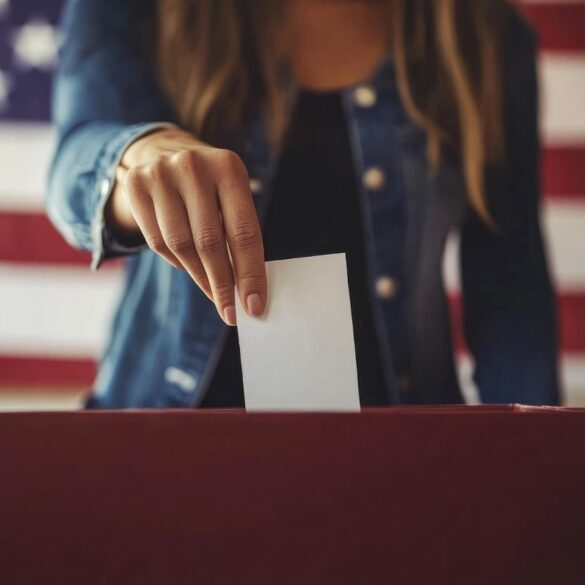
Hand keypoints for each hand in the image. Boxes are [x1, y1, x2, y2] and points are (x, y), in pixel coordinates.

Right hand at [106, 127, 265, 325]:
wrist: (162, 151)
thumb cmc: (209, 187)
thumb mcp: (231, 196)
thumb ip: (239, 234)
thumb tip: (247, 290)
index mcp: (229, 168)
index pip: (244, 231)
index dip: (250, 273)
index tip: (253, 305)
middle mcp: (194, 166)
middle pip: (210, 242)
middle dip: (222, 284)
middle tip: (230, 312)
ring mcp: (160, 174)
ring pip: (181, 245)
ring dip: (200, 277)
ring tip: (214, 293)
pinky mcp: (136, 186)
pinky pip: (157, 242)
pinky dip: (176, 262)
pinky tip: (189, 267)